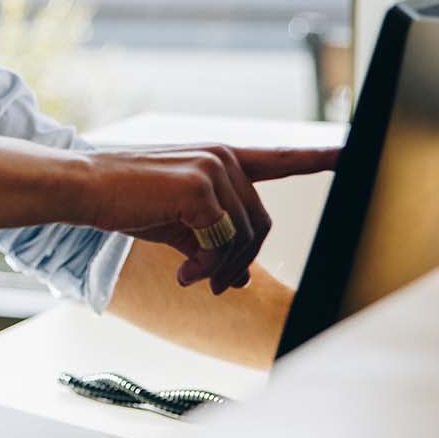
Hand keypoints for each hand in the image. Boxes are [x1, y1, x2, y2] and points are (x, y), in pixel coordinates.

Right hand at [82, 145, 339, 294]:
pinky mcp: (201, 187)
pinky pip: (222, 243)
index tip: (353, 152)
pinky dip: (204, 267)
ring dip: (218, 269)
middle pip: (261, 224)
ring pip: (244, 238)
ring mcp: (215, 169)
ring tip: (188, 277)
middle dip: (238, 262)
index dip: (320, 158)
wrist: (85, 188)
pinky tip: (181, 272)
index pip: (281, 158)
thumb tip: (237, 281)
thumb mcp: (176, 224)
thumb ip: (213, 244)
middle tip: (210, 284)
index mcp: (221, 159)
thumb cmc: (125, 202)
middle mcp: (224, 157)